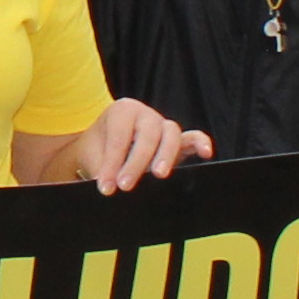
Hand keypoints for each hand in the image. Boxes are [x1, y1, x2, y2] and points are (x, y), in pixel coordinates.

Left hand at [71, 100, 212, 194]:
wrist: (102, 146)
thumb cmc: (97, 149)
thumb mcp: (92, 156)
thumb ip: (102, 169)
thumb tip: (109, 187)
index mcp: (122, 111)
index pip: (119, 138)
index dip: (111, 163)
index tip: (105, 186)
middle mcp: (145, 114)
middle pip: (146, 135)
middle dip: (136, 163)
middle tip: (125, 186)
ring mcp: (163, 125)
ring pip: (170, 134)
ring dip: (165, 155)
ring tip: (159, 175)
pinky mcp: (178, 140)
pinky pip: (192, 138)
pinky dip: (200, 143)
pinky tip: (206, 154)